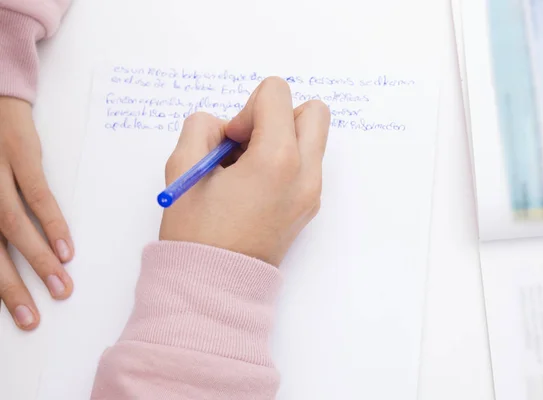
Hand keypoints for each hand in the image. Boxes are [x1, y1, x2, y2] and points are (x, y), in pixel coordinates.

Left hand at [0, 97, 73, 329]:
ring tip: (61, 288)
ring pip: (12, 226)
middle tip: (33, 318)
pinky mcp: (20, 156)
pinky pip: (36, 196)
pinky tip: (65, 247)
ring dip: (37, 261)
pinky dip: (51, 223)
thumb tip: (5, 246)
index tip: (17, 311)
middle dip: (11, 287)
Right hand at [160, 77, 329, 264]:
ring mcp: (312, 193)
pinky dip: (284, 161)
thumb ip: (202, 127)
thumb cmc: (196, 232)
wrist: (215, 287)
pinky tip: (255, 187)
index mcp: (277, 160)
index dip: (246, 109)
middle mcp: (306, 174)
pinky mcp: (309, 206)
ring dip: (281, 139)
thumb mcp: (182, 167)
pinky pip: (306, 164)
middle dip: (277, 116)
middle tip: (247, 145)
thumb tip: (226, 128)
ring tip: (248, 169)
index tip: (231, 142)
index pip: (276, 93)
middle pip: (312, 111)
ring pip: (312, 138)